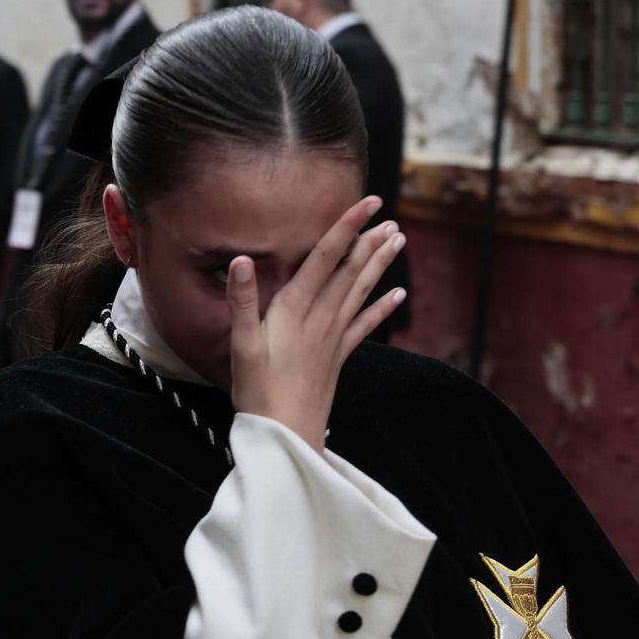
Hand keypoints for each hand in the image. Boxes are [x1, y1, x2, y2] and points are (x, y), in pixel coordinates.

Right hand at [226, 197, 406, 451]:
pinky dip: (382, 307)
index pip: (326, 257)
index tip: (367, 203)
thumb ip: (241, 301)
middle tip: (389, 216)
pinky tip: (397, 294)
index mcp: (295, 309)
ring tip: (398, 240)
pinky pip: (365, 325)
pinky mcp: (338, 356)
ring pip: (362, 291)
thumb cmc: (258, 392)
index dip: (347, 226)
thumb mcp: (240, 345)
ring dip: (380, 264)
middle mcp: (320, 318)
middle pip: (350, 270)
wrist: (285, 435)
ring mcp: (333, 338)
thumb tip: (240, 260)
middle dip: (370, 241)